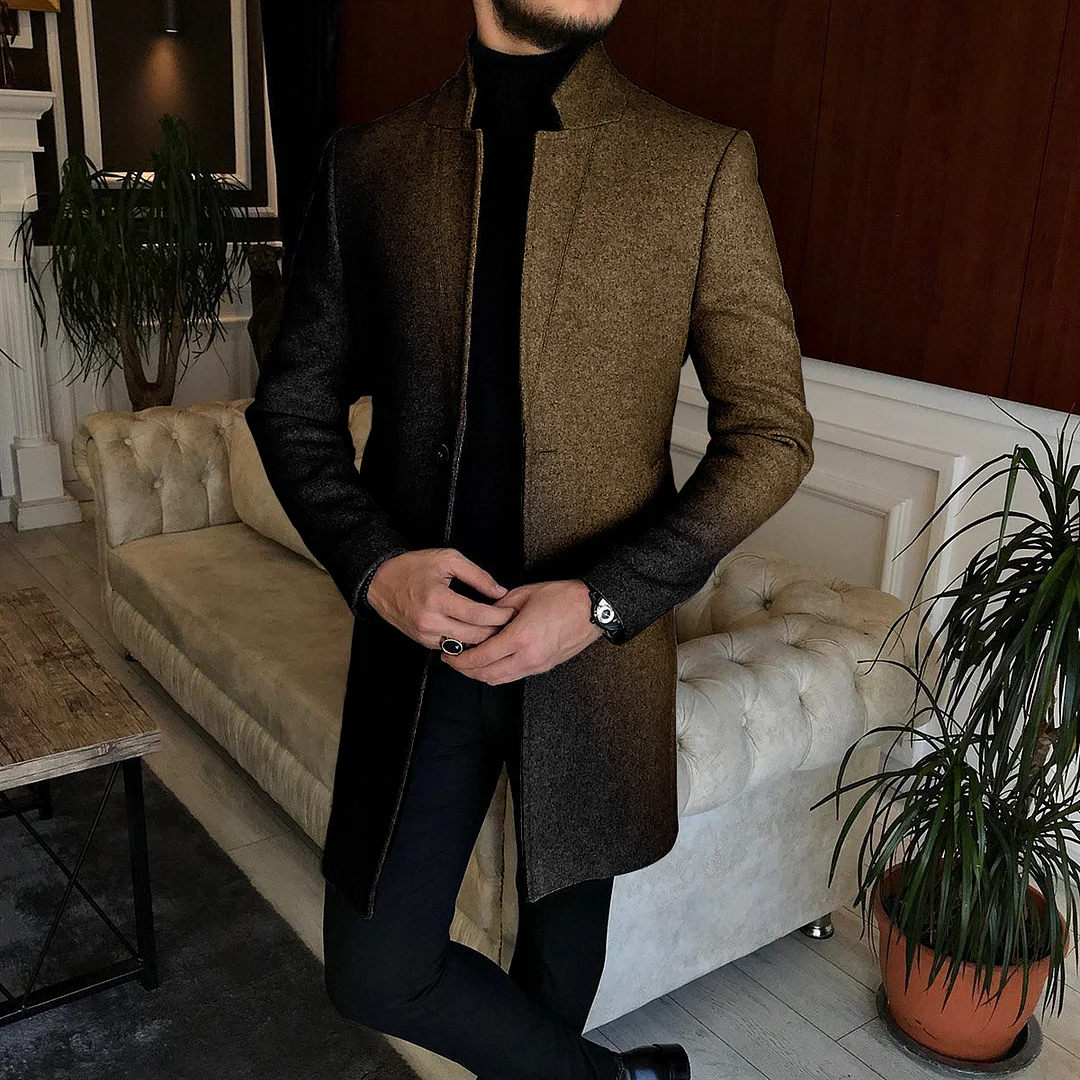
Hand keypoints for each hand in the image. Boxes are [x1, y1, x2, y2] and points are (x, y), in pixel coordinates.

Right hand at [366, 547, 514, 648]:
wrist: (381, 581)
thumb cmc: (413, 567)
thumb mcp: (447, 559)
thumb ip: (477, 575)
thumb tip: (499, 591)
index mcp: (437, 598)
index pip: (476, 615)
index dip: (498, 616)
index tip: (510, 613)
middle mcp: (430, 621)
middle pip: (473, 635)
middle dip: (495, 631)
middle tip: (508, 622)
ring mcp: (425, 634)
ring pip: (464, 646)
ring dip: (482, 639)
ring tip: (495, 628)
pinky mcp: (423, 642)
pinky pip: (451, 646)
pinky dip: (466, 641)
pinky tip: (475, 631)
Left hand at [441, 578, 603, 684]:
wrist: (592, 609)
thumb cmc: (562, 598)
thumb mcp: (523, 595)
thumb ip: (498, 608)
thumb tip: (481, 617)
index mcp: (520, 637)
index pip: (480, 657)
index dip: (459, 658)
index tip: (449, 653)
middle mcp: (528, 657)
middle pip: (486, 674)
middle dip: (464, 669)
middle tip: (453, 658)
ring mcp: (537, 665)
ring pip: (499, 679)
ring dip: (480, 673)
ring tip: (469, 661)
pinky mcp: (543, 667)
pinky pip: (513, 676)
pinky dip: (497, 672)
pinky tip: (490, 661)